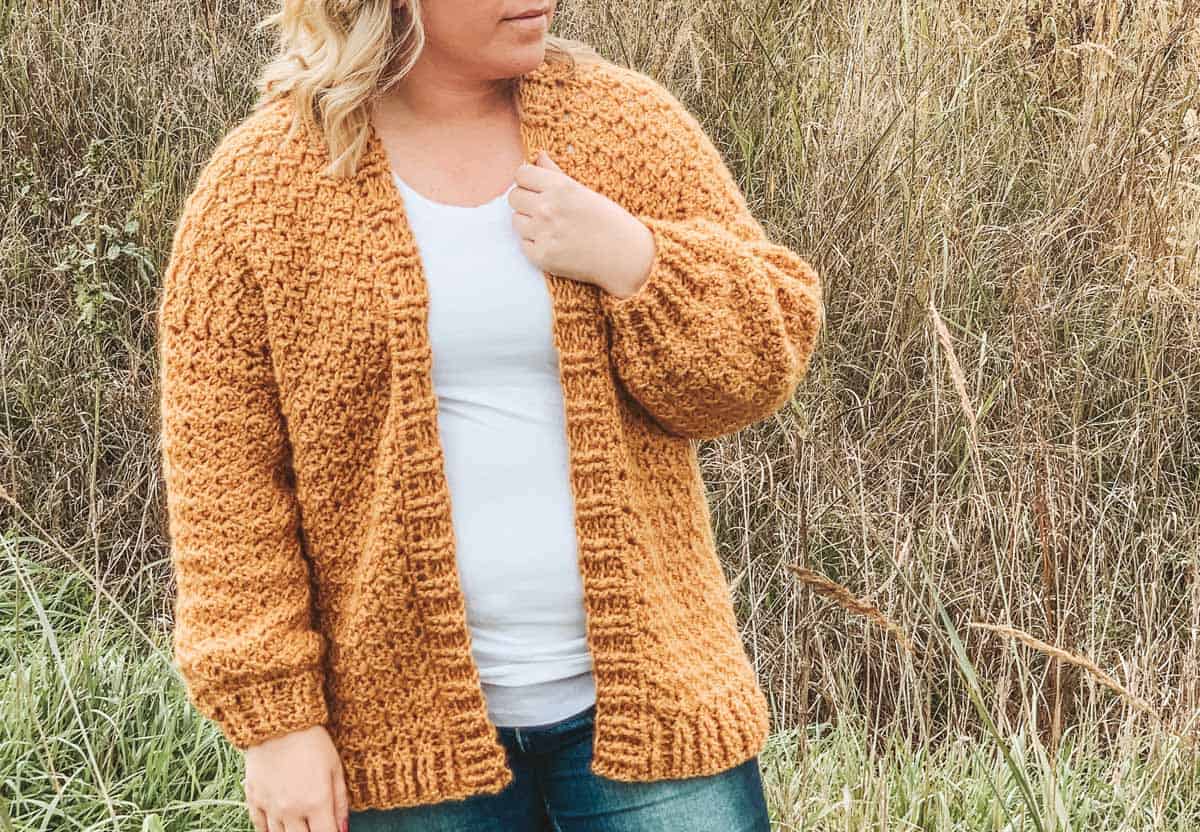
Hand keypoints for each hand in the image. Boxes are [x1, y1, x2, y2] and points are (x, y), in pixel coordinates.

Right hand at [243, 724, 348, 831]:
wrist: (277, 721)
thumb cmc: (312, 740)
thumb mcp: (335, 767)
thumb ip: (340, 801)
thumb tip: (344, 829)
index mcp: (316, 802)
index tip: (333, 830)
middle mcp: (291, 810)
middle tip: (316, 824)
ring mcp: (270, 806)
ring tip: (300, 824)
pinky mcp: (253, 799)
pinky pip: (260, 827)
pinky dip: (270, 831)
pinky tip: (279, 827)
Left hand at [509, 150, 655, 299]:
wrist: (624, 256)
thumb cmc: (608, 221)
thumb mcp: (584, 191)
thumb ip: (555, 174)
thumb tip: (537, 156)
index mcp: (560, 187)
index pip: (521, 174)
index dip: (527, 180)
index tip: (535, 188)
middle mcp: (548, 208)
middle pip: (514, 197)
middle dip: (525, 201)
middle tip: (544, 210)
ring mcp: (543, 233)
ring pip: (516, 221)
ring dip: (529, 223)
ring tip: (552, 228)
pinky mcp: (541, 256)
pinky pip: (524, 244)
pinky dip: (535, 244)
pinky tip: (555, 244)